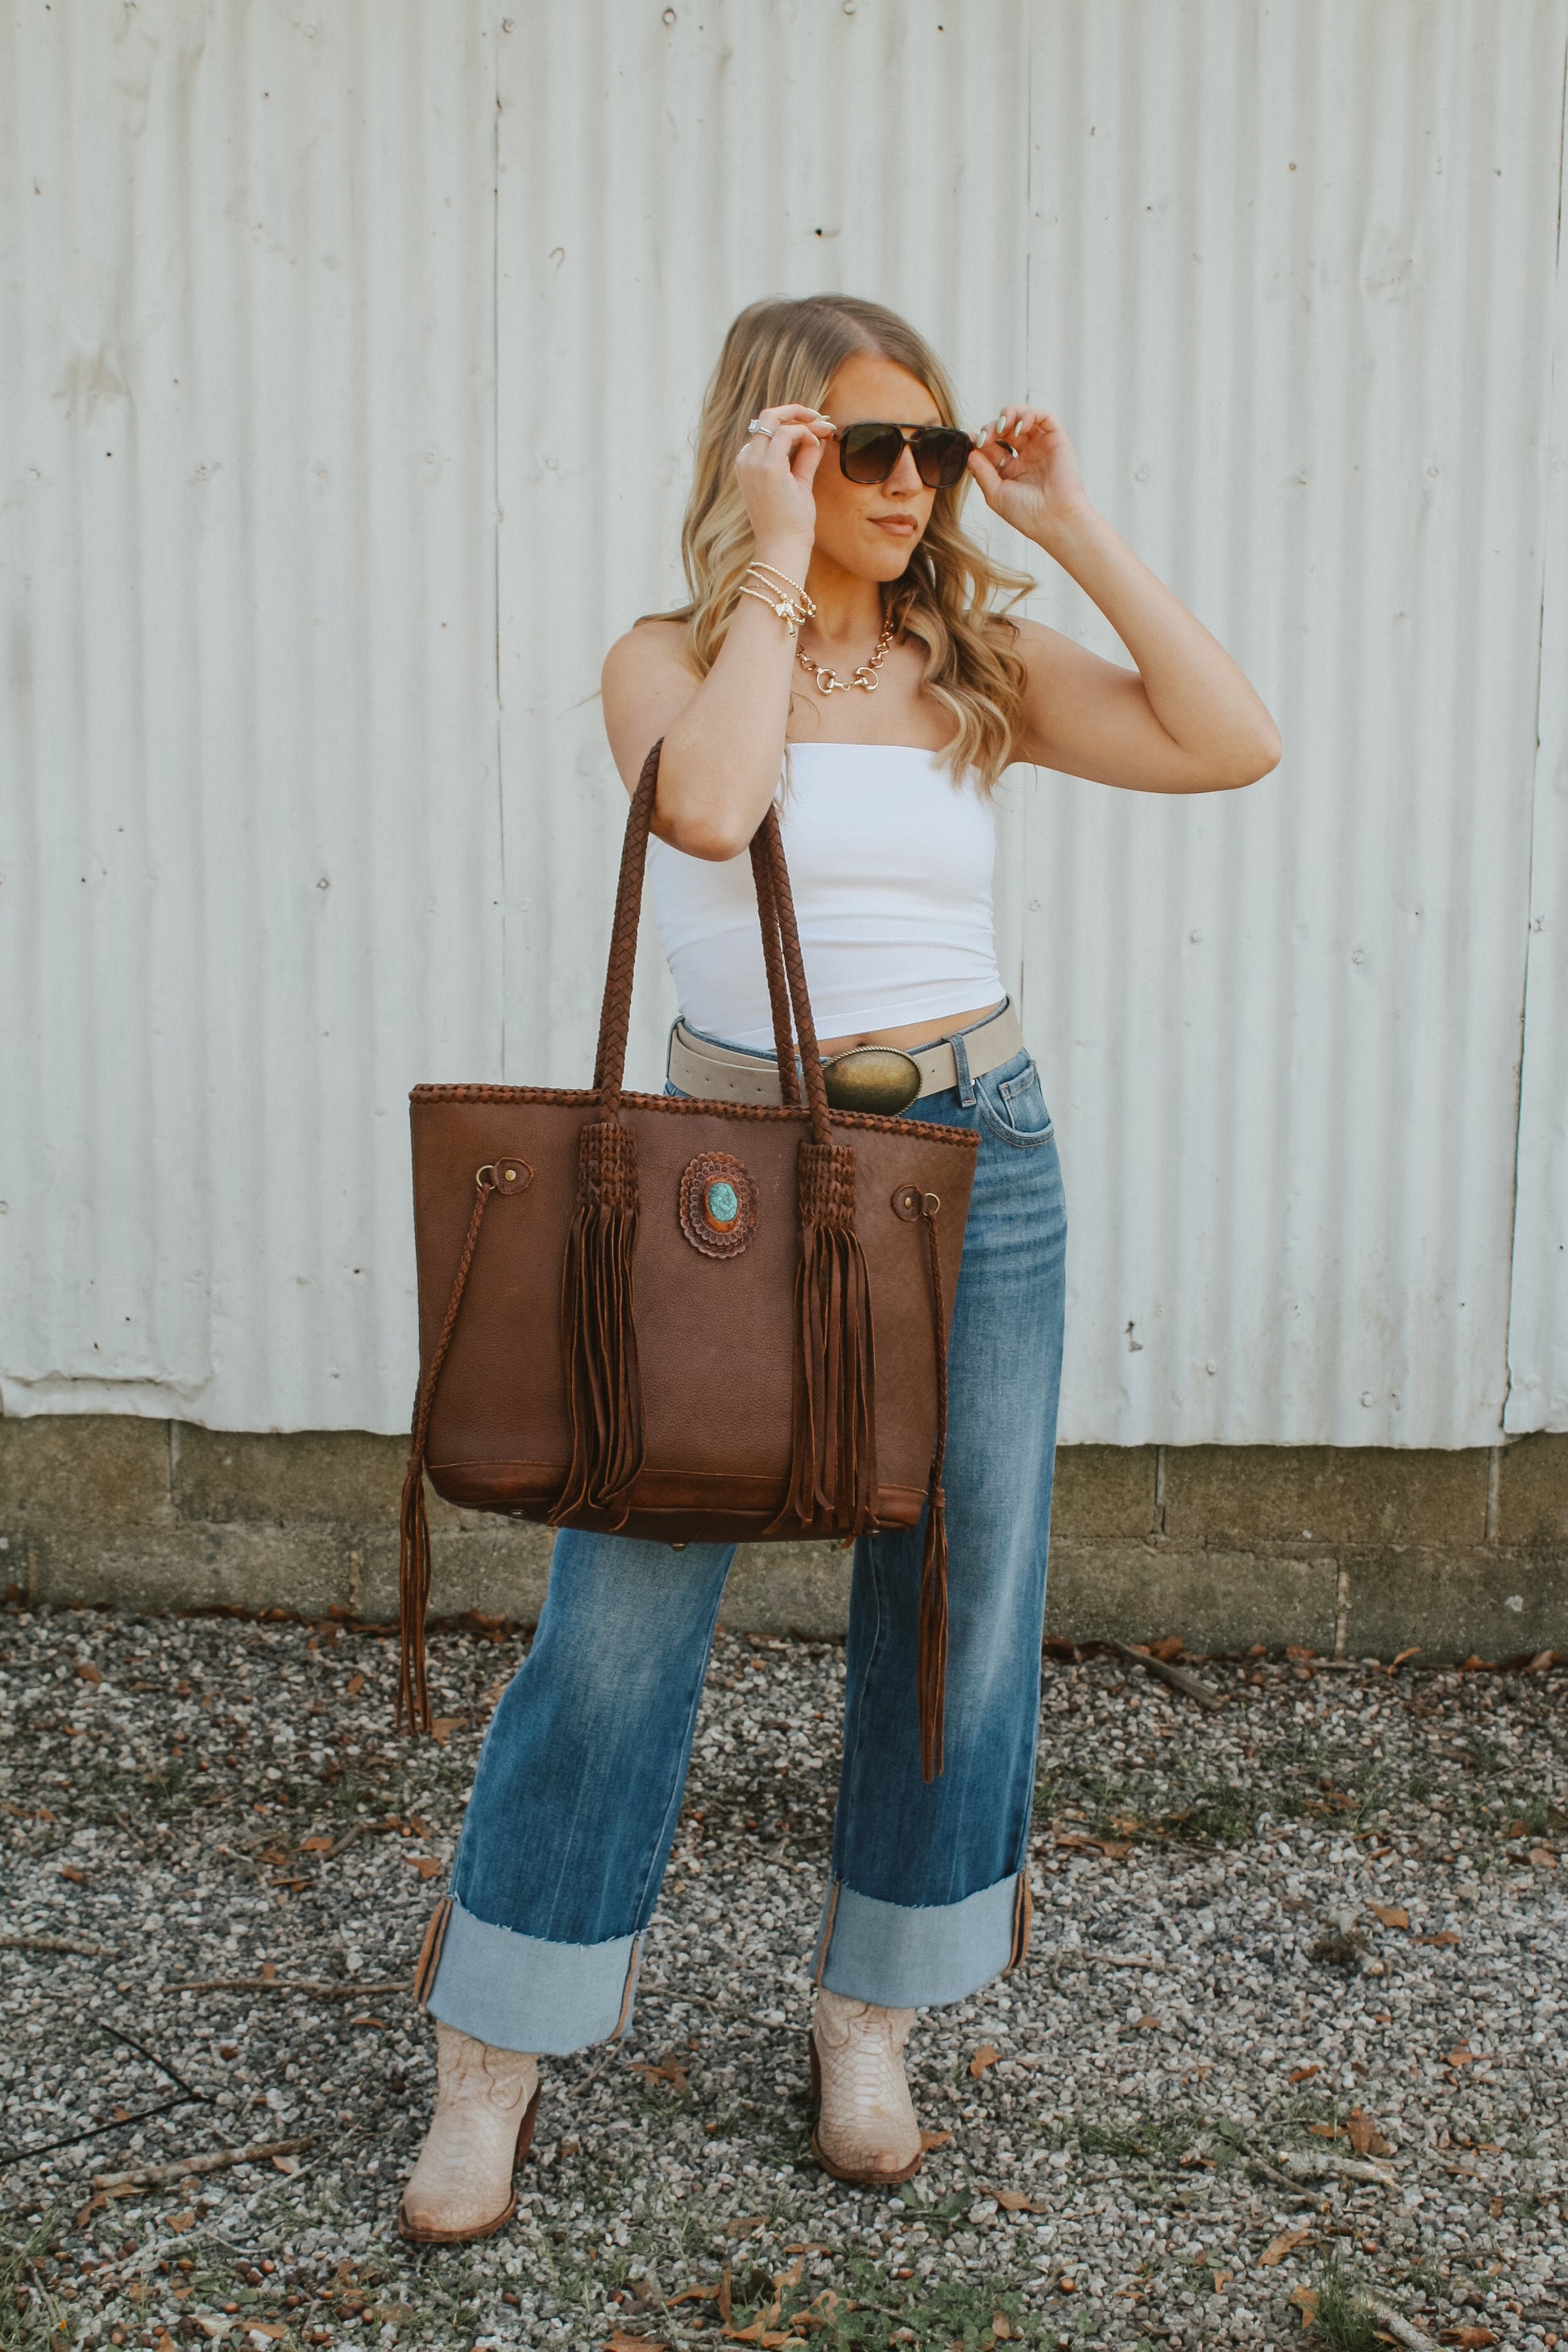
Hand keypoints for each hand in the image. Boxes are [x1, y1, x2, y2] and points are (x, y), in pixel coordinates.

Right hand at [733, 403, 833, 563]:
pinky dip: (804, 433)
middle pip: (767, 417)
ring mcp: (754, 462)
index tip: (816, 428)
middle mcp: (745, 459)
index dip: (793, 423)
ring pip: (774, 419)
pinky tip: (816, 444)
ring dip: (803, 420)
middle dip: (795, 411)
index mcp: (747, 464)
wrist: (783, 547)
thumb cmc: (789, 523)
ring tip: (824, 430)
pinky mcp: (767, 467)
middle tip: (820, 417)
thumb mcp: (798, 483)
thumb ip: (805, 458)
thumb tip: (819, 437)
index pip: (767, 430)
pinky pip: (786, 433)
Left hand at [968, 405, 1091, 549]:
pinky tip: (1019, 427)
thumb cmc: (1027, 513)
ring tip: (1004, 427)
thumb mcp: (995, 494)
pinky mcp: (1056, 440)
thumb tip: (970, 452)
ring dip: (1009, 415)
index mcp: (1010, 470)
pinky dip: (1029, 414)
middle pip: (1004, 429)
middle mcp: (1025, 456)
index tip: (971, 440)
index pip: (991, 446)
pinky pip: (1043, 416)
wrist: (1055, 520)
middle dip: (992, 427)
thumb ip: (981, 471)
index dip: (980, 439)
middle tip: (987, 436)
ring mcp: (1041, 446)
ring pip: (1022, 416)